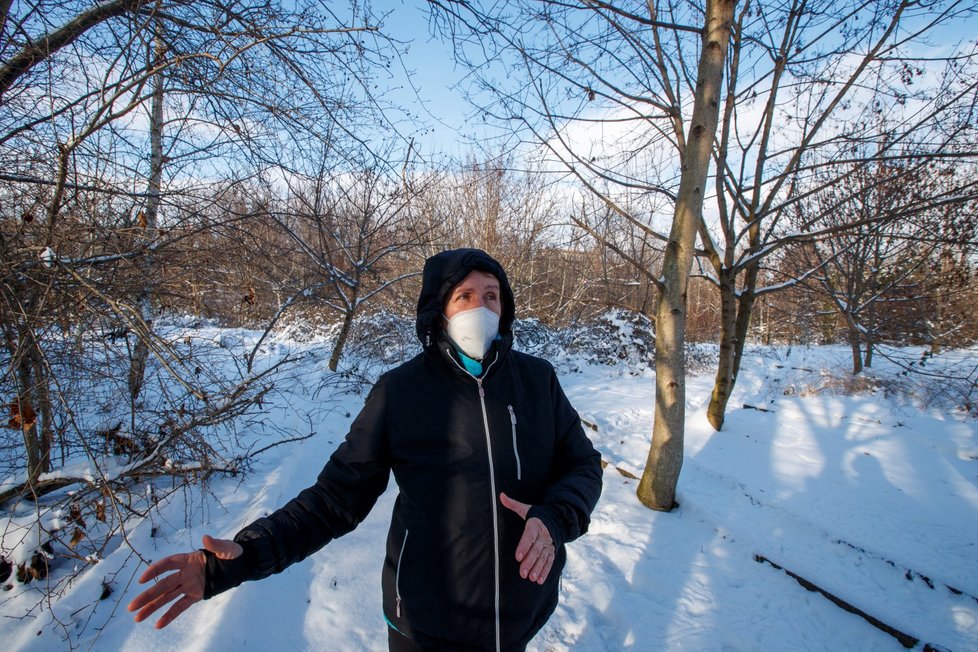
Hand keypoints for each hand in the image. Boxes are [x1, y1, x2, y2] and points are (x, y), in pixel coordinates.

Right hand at [127, 534, 241, 628]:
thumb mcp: (227, 548)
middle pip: (163, 584)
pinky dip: (170, 615)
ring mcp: (189, 585)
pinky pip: (180, 606)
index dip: (155, 570)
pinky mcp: (196, 595)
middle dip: (147, 595)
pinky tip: (158, 625)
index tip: (142, 580)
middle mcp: (185, 573)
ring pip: (167, 597)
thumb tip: (206, 538)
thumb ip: (216, 545)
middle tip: (131, 607)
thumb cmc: (232, 553)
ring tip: (137, 618)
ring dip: (152, 607)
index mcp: (189, 559)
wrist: (240, 566)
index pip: (168, 564)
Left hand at [499, 493, 554, 584]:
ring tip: (531, 578)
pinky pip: (550, 562)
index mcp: (536, 525)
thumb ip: (513, 504)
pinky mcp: (552, 551)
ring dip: (537, 568)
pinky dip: (545, 571)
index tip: (518, 556)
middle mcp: (544, 536)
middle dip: (530, 561)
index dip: (524, 546)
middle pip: (536, 550)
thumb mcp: (526, 509)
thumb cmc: (537, 515)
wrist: (557, 518)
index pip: (529, 536)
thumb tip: (501, 496)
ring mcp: (549, 545)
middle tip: (522, 572)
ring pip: (543, 558)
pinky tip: (539, 580)